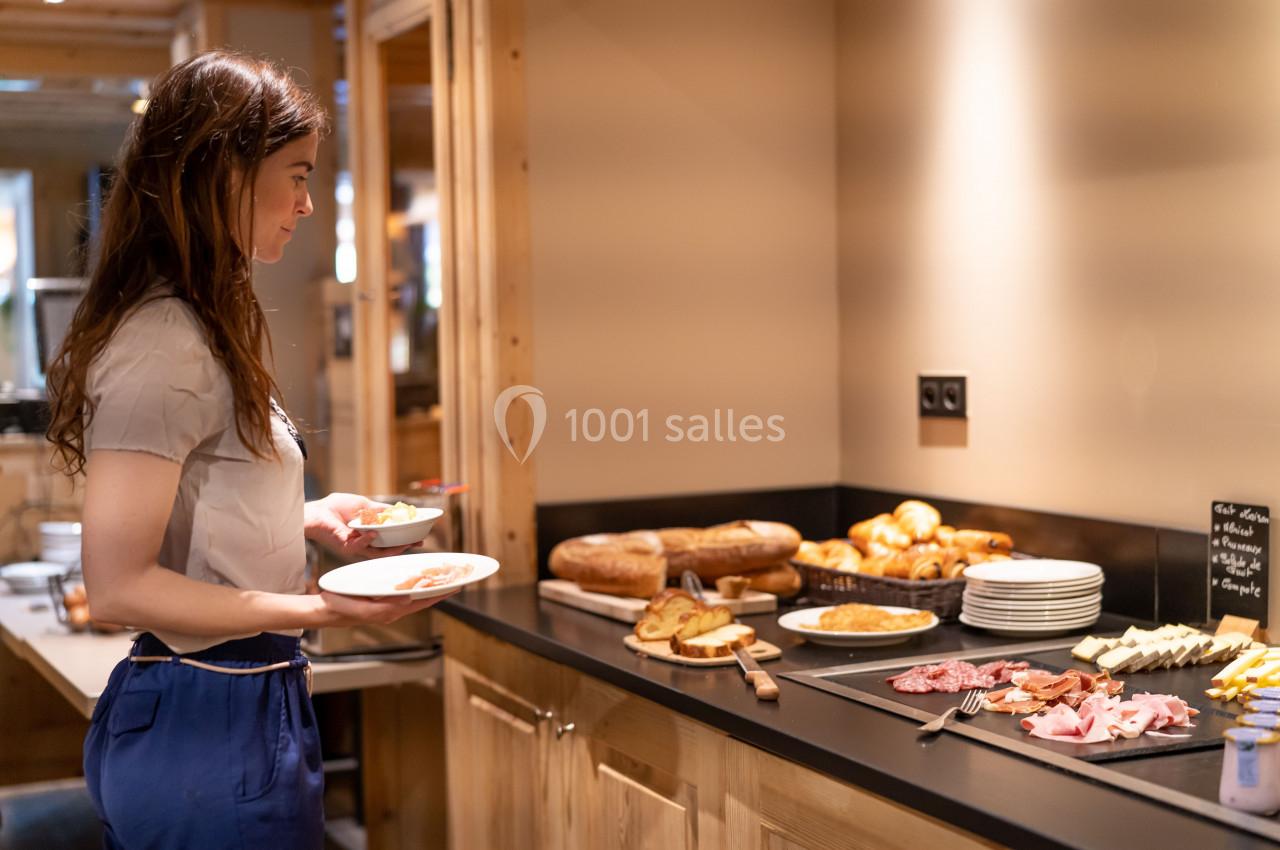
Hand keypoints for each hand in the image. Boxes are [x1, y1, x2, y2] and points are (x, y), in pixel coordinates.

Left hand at [304, 492, 416, 558]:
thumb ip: (378, 510)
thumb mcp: (363, 505)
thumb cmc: (335, 507)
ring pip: (378, 552)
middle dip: (404, 546)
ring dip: (393, 548)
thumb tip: (397, 511)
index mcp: (369, 533)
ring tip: (405, 543)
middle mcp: (364, 542)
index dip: (405, 538)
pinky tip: (375, 533)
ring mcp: (356, 546)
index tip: (419, 534)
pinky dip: (368, 540)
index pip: (390, 539)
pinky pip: (360, 546)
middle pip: (388, 549)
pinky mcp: (346, 547)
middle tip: (418, 542)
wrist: (316, 511)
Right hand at [317, 589, 456, 626]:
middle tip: (454, 577)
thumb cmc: (341, 609)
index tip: (457, 586)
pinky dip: (412, 581)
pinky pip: (401, 588)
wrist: (323, 609)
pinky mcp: (379, 596)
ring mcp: (386, 602)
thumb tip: (409, 599)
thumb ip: (387, 607)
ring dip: (427, 584)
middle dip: (438, 589)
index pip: (422, 603)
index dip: (440, 595)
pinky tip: (415, 575)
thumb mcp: (364, 610)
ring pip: (413, 593)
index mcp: (391, 612)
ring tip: (441, 575)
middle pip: (421, 598)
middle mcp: (392, 608)